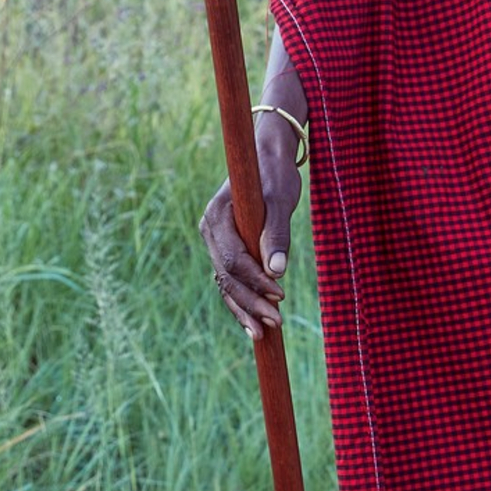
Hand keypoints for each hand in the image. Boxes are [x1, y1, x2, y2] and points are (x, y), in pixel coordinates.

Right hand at [201, 127, 300, 338]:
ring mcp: (215, 242)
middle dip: (251, 301)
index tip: (280, 295)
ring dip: (245, 308)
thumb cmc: (275, 174)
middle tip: (277, 322)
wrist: (268, 158)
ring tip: (264, 332)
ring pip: (226, 283)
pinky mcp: (226, 249)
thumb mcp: (280, 199)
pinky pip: (230, 280)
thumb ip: (277, 234)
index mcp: (216, 216)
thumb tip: (277, 270)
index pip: (233, 258)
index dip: (255, 281)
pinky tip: (253, 324)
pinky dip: (241, 301)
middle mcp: (210, 231)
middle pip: (227, 275)